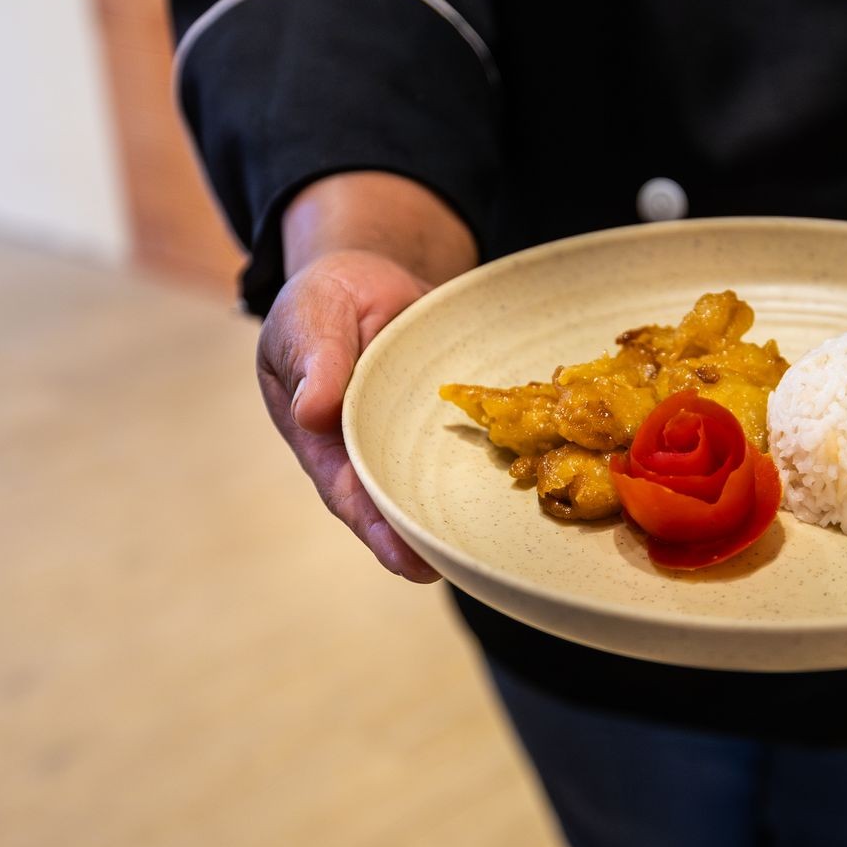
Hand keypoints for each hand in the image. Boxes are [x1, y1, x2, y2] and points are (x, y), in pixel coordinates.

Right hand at [257, 173, 478, 582]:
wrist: (370, 275)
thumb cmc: (324, 303)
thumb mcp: (307, 321)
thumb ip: (312, 361)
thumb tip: (312, 413)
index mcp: (326, 441)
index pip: (350, 494)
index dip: (378, 529)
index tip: (407, 560)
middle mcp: (375, 452)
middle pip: (403, 505)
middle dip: (432, 540)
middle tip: (465, 571)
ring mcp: (417, 441)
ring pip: (443, 484)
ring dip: (472, 512)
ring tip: (507, 550)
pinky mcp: (452, 423)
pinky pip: (477, 445)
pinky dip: (503, 459)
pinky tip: (539, 480)